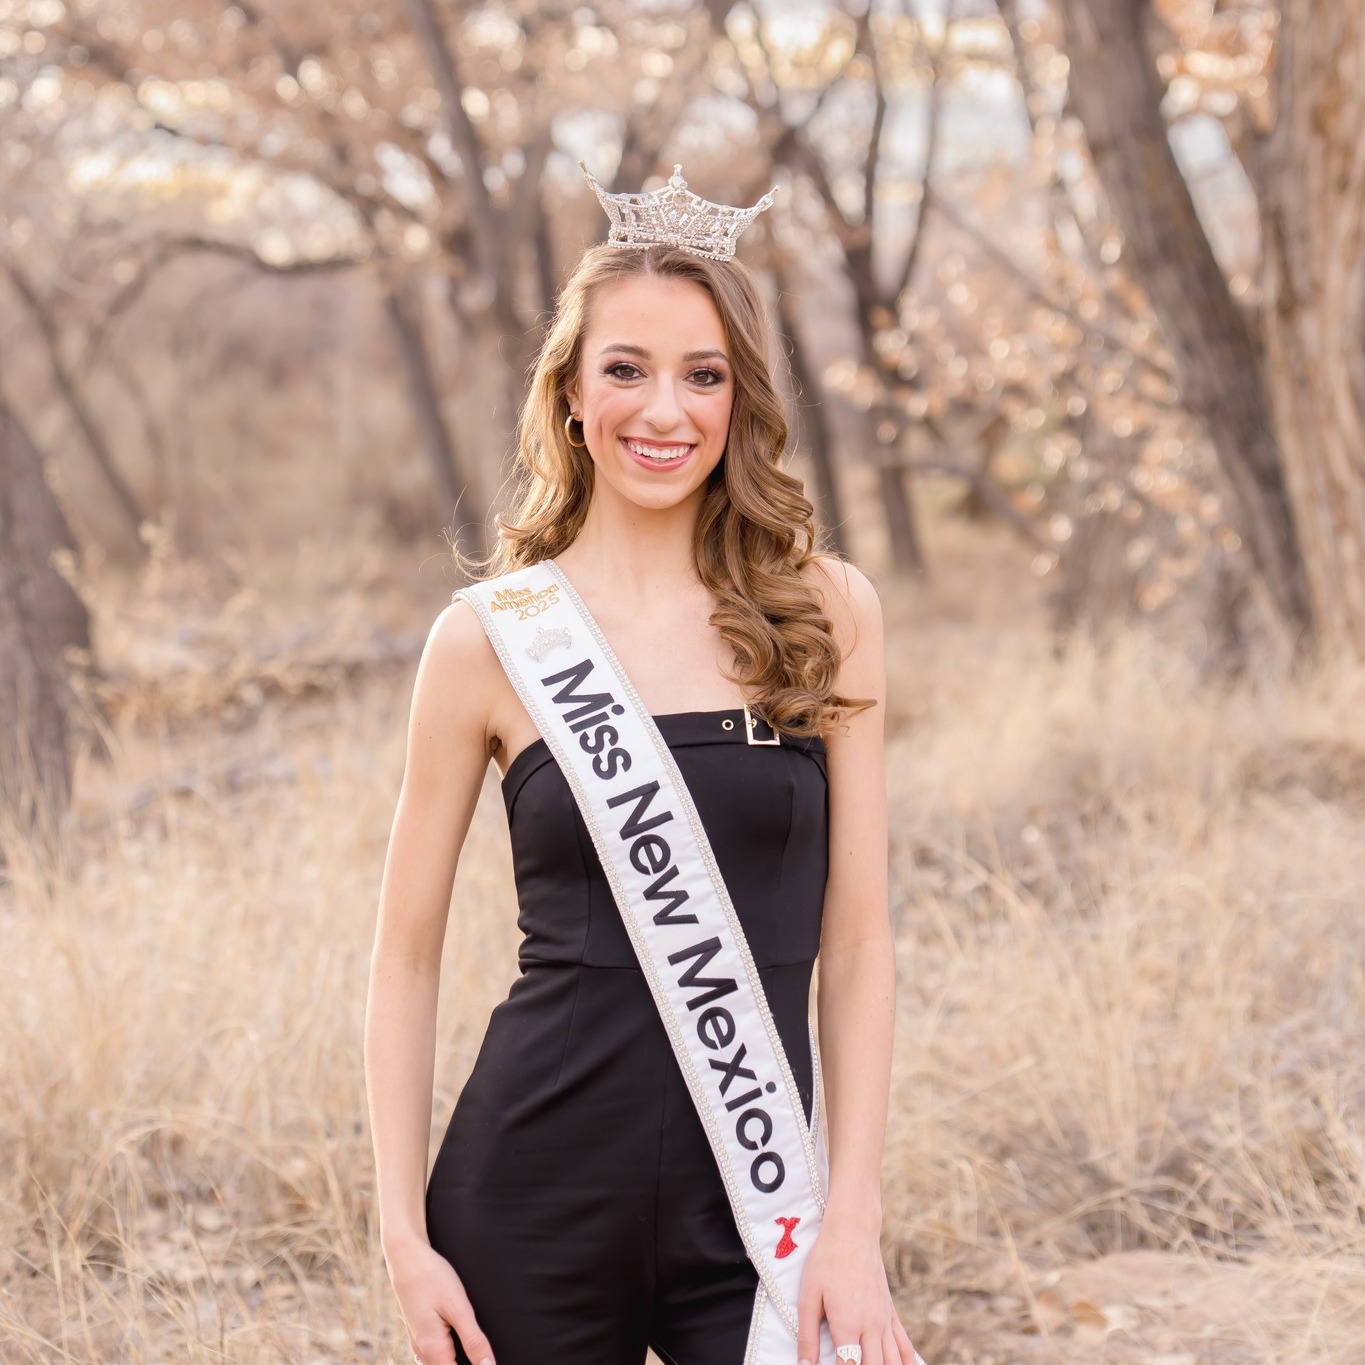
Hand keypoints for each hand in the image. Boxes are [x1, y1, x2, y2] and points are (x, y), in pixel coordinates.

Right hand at [386, 1237, 494, 1364]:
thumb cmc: (432, 1279)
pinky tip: (462, 1339)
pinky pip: (435, 1353)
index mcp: (433, 1351)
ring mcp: (419, 1343)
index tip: (489, 1361)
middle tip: (484, 1352)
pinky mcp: (419, 1333)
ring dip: (458, 1359)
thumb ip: (474, 1340)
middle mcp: (422, 1352)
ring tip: (477, 1348)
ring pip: (440, 1363)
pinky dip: (450, 1353)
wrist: (406, 1258)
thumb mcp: (459, 1308)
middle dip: (468, 1362)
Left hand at [795, 1212, 918, 1364]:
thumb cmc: (826, 1261)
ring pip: (893, 1362)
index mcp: (848, 1325)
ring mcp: (884, 1321)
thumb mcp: (808, 1296)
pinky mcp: (891, 1314)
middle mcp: (871, 1327)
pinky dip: (907, 1363)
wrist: (853, 1232)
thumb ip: (807, 1335)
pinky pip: (905, 1347)